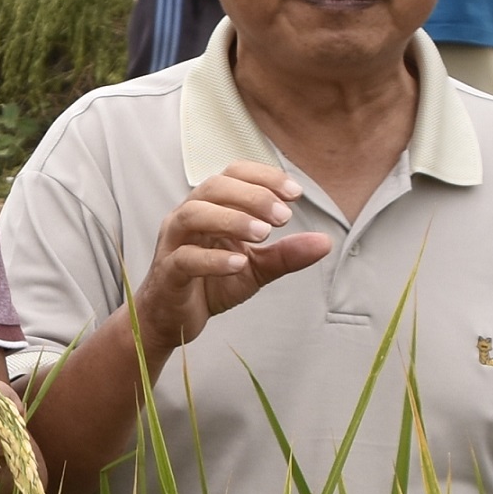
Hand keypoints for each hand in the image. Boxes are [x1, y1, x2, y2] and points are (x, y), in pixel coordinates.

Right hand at [129, 163, 336, 360]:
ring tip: (263, 233)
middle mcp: (187, 217)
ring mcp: (174, 243)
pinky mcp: (168, 273)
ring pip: (194, 214)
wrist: (172, 319)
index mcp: (209, 207)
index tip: (295, 194)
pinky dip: (213, 258)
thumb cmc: (210, 284)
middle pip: (214, 187)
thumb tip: (325, 242)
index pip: (233, 174)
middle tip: (283, 216)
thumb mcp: (255, 268)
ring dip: (232, 219)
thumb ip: (286, 254)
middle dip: (252, 196)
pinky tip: (240, 262)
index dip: (264, 177)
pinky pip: (185, 258)